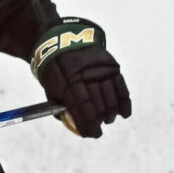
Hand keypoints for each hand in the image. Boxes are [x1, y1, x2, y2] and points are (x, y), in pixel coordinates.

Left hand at [32, 18, 130, 137]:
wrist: (63, 38)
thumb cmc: (54, 68)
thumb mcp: (49, 84)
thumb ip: (59, 104)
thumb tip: (71, 125)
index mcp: (66, 80)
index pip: (81, 107)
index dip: (88, 124)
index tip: (92, 134)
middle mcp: (85, 73)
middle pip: (98, 103)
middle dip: (99, 120)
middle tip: (99, 127)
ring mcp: (99, 68)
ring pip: (111, 96)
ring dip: (111, 113)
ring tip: (109, 120)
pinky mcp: (111, 64)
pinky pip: (121, 86)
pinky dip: (124, 102)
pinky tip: (124, 113)